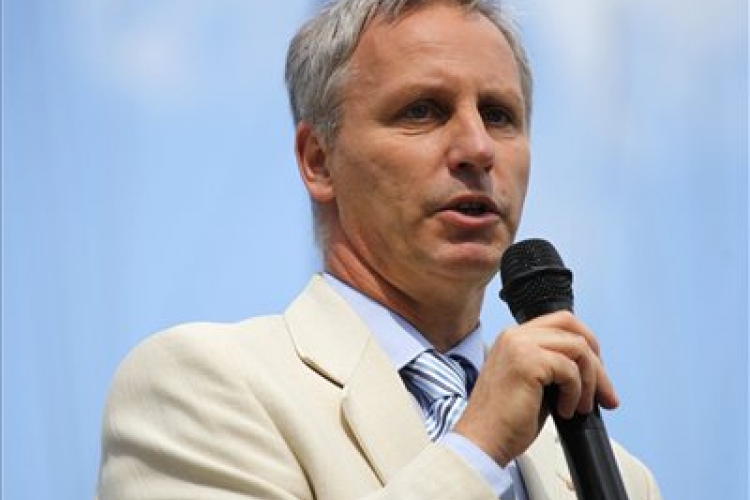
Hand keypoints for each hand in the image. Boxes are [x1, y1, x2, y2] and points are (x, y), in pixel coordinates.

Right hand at [452, 311, 618, 465]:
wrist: (483, 440)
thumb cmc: (504, 420)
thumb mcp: (532, 382)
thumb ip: (553, 365)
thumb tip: (589, 367)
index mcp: (514, 337)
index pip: (562, 321)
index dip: (586, 343)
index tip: (596, 373)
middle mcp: (515, 335)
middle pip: (573, 329)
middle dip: (596, 363)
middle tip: (604, 394)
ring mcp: (519, 346)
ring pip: (578, 348)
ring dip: (589, 382)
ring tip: (580, 406)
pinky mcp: (527, 362)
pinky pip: (570, 370)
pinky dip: (575, 393)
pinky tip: (564, 410)